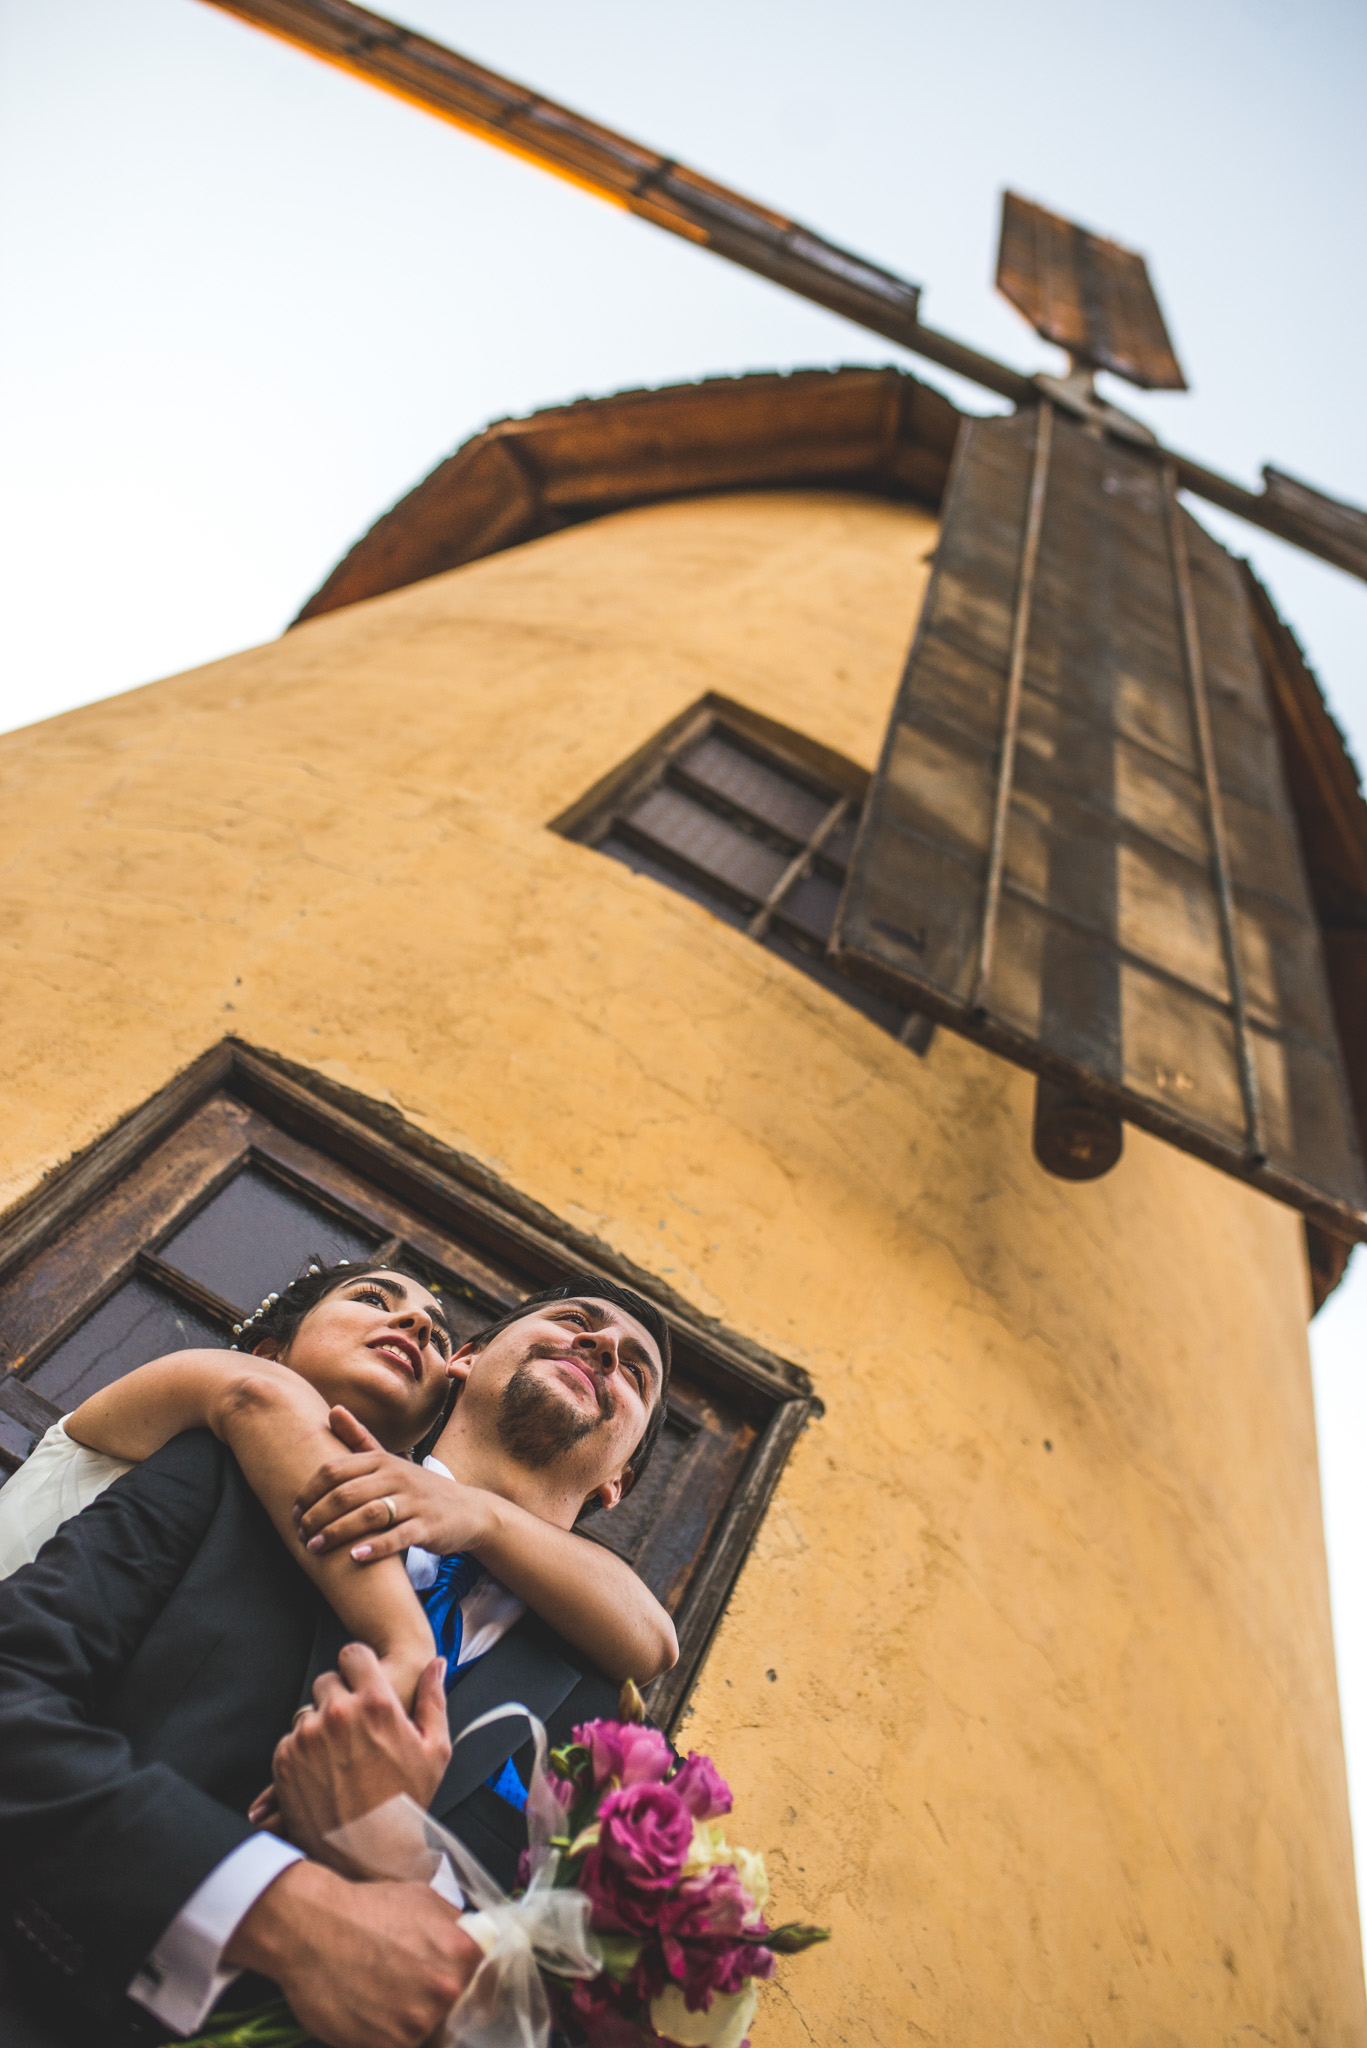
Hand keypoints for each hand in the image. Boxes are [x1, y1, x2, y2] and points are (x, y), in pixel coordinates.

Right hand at [225, 1860, 478, 2047]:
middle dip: (437, 2004)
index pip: (486, 1984)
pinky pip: (397, 2045)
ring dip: (410, 2021)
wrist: (311, 1929)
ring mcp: (416, 2023)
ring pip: (427, 2033)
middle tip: (409, 1989)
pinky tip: (368, 2013)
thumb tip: (472, 1943)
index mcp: (462, 1953)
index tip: (458, 1988)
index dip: (474, 1986)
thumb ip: (455, 1927)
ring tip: (383, 1998)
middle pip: (456, 2013)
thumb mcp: (423, 1899)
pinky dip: (384, 2034)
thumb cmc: (365, 1908)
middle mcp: (446, 1991)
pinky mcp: (384, 2045)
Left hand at [267, 1643, 451, 1863]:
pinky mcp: (284, 1761)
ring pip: (307, 1711)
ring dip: (319, 1725)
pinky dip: (303, 1751)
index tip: (363, 1684)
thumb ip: (433, 1699)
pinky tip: (324, 1774)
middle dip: (339, 1697)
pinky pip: (290, 1740)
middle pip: (327, 1680)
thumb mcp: (435, 1751)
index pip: (352, 1654)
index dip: (359, 1667)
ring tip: (340, 1758)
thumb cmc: (406, 1804)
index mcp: (375, 1703)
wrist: (367, 1858)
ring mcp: (307, 1738)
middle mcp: (338, 1714)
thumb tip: (436, 1663)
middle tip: (354, 1729)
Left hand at [295, 1407, 497, 1562]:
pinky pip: (398, 1535)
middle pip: (347, 1493)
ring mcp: (415, 1501)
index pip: (336, 1470)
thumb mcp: (390, 1461)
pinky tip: (354, 1557)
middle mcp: (398, 1476)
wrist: (468, 1510)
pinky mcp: (428, 1526)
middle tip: (301, 1534)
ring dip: (337, 1533)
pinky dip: (375, 1547)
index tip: (294, 1511)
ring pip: (369, 1514)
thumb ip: (360, 1439)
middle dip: (317, 1515)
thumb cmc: (418, 1488)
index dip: (309, 1491)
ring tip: (316, 1547)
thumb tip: (333, 1409)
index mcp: (383, 1460)